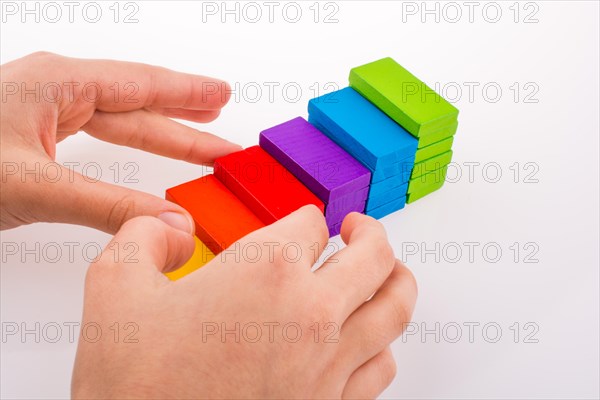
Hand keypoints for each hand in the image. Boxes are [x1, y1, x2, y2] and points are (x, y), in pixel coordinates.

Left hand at [0, 52, 240, 232]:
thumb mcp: (33, 186)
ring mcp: (43, 111)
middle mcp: (54, 90)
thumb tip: (171, 222)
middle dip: (185, 120)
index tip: (222, 95)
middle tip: (224, 135)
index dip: (187, 92)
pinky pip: (97, 136)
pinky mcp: (33, 135)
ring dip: (161, 132)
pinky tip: (142, 149)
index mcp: (58, 83)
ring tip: (198, 139)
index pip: (141, 85)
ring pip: (119, 119)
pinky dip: (129, 147)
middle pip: (137, 103)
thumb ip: (107, 206)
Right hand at [71, 207, 417, 398]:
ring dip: (395, 282)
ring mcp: (328, 365)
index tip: (299, 222)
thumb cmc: (135, 386)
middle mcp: (310, 314)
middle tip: (361, 228)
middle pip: (372, 257)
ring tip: (389, 273)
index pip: (309, 222)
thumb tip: (168, 228)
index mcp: (266, 271)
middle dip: (370, 233)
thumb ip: (143, 236)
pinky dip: (381, 345)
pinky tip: (366, 342)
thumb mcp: (114, 287)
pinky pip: (381, 366)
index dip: (303, 217)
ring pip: (393, 309)